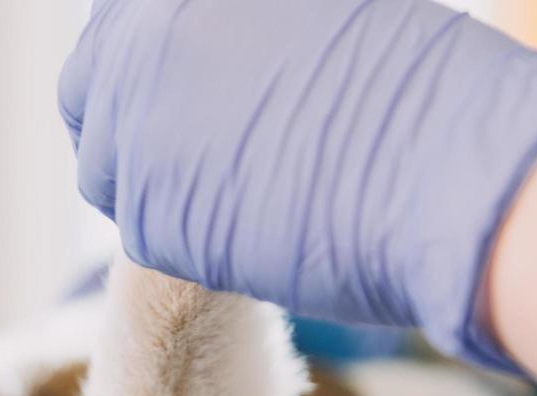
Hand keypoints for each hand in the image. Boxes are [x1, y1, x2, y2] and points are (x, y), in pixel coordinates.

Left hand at [58, 0, 536, 373]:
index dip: (153, 48)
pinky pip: (141, 226)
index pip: (123, 17)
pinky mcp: (149, 219)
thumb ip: (259, 23)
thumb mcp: (329, 10)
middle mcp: (139, 40)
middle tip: (191, 139)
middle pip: (90, 79)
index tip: (192, 79)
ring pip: (103, 161)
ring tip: (227, 188)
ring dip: (145, 174)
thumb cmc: (420, 79)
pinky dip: (181, 232)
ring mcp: (133, 128)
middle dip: (127, 109)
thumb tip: (246, 54)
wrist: (446, 167)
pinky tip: (247, 229)